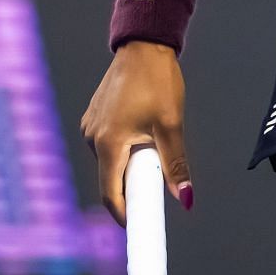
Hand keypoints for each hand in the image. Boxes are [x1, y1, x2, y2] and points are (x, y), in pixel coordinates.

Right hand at [80, 42, 192, 226]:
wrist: (144, 46)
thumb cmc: (158, 81)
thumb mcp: (170, 125)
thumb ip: (176, 164)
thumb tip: (185, 197)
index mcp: (108, 142)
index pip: (111, 193)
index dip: (124, 214)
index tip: (138, 227)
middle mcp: (92, 136)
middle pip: (110, 178)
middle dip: (131, 187)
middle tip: (155, 187)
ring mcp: (90, 125)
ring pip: (109, 160)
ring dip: (129, 165)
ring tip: (153, 147)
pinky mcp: (93, 116)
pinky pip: (107, 143)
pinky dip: (123, 148)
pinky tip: (141, 133)